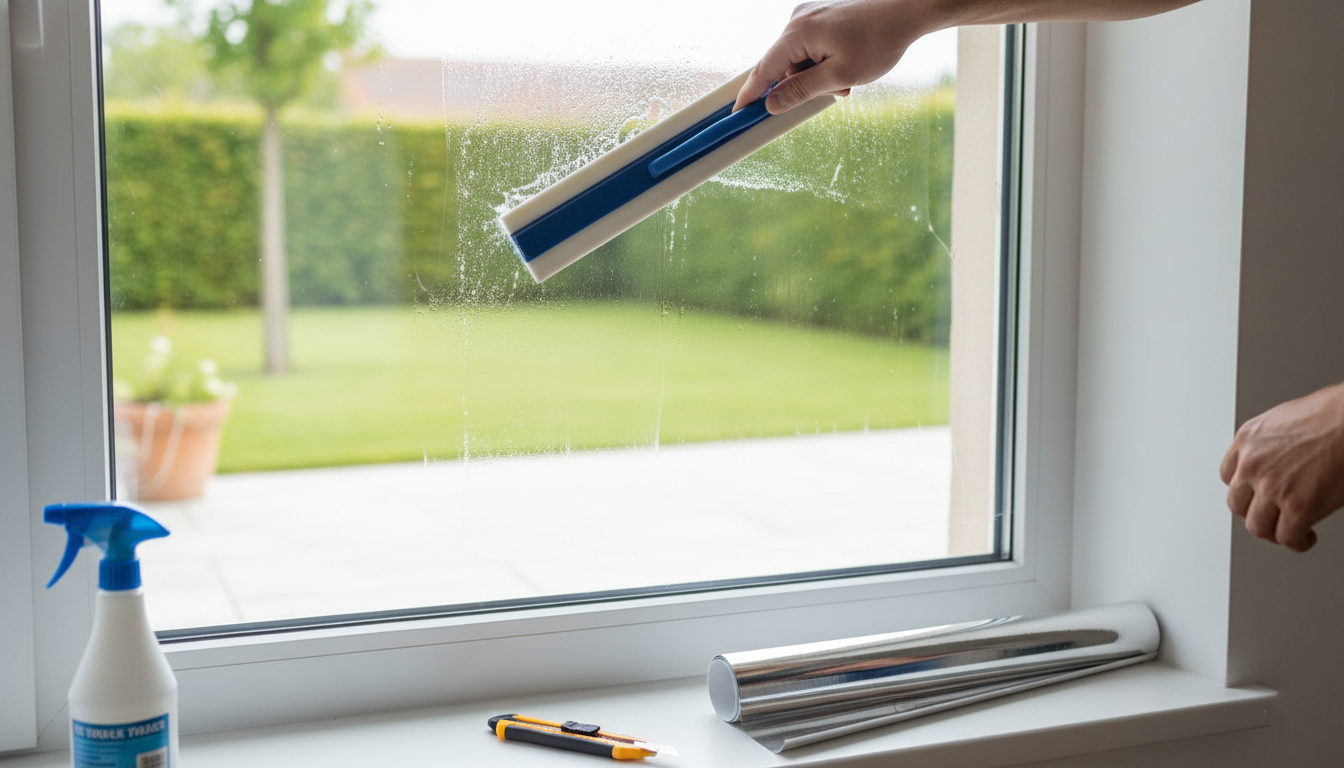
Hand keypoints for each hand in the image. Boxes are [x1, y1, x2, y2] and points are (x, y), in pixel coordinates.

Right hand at [733, 0, 935, 114]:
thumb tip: (771, 105)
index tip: (738, 114)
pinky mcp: (822, 13)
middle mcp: (797, 19)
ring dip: (817, 74)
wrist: (907, 9)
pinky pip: (811, 45)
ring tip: (848, 79)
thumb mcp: (839, 75)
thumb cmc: (878, 41)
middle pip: (783, 64)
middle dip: (802, 85)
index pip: (763, 70)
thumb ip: (801, 91)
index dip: (750, 95)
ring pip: (800, 57)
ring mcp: (810, 14)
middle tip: (834, 92)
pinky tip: (846, 64)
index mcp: (797, 33)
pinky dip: (823, 60)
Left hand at [1220, 382, 1343, 551]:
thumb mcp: (1285, 420)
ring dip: (1274, 532)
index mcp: (1247, 439)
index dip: (1245, 490)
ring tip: (1290, 531)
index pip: (1228, 476)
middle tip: (1272, 518)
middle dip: (1256, 513)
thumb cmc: (1334, 414)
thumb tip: (1278, 461)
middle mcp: (1252, 463)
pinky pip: (1287, 537)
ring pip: (1257, 526)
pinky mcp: (1297, 506)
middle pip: (1237, 504)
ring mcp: (1272, 486)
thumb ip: (1270, 444)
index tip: (1255, 496)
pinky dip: (1297, 542)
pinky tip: (1306, 537)